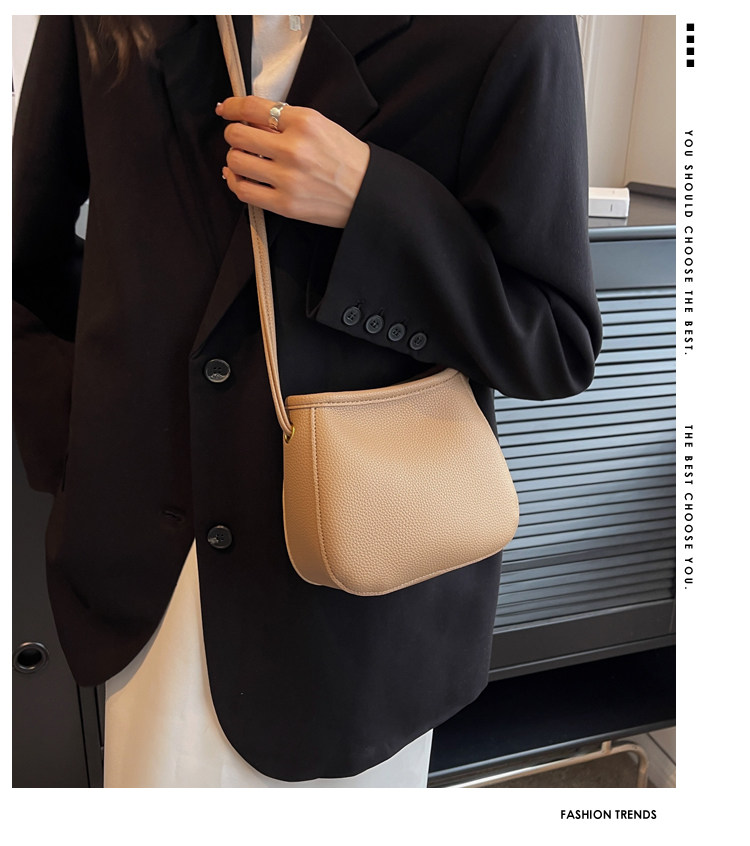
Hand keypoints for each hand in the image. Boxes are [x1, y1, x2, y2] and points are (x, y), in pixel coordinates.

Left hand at [216, 96, 369, 227]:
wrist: (369, 192)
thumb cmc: (346, 159)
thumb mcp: (322, 125)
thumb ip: (287, 120)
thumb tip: (249, 119)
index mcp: (304, 122)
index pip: (252, 108)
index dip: (232, 107)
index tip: (225, 110)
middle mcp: (293, 149)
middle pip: (237, 135)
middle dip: (233, 134)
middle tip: (240, 138)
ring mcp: (287, 179)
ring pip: (236, 161)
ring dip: (234, 158)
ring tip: (245, 159)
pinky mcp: (285, 205)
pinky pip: (243, 191)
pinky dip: (235, 181)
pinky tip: (238, 177)